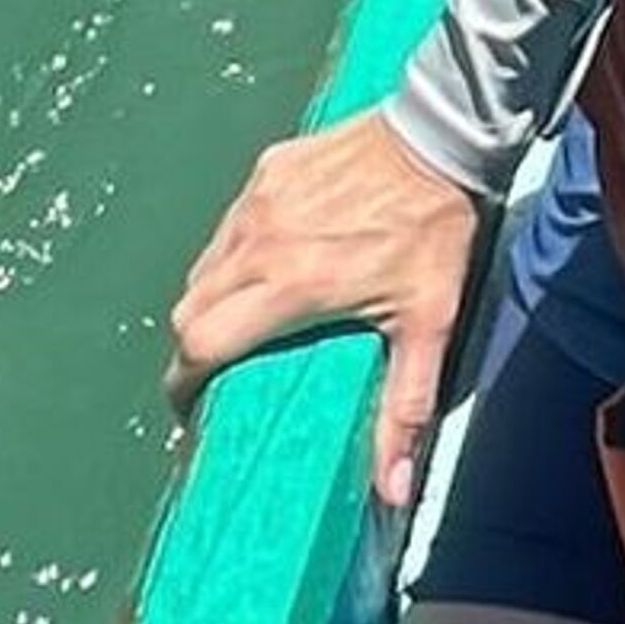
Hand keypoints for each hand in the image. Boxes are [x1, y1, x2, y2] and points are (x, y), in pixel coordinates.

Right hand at [168, 109, 480, 512]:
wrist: (441, 131)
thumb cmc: (434, 230)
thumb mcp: (428, 323)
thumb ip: (404, 408)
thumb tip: (393, 492)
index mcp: (291, 285)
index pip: (202, 345)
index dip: (183, 383)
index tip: (191, 408)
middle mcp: (260, 242)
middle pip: (188, 311)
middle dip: (192, 350)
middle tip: (214, 371)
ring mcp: (258, 200)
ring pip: (203, 267)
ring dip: (209, 302)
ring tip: (239, 323)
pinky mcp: (268, 169)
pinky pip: (229, 224)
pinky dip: (232, 254)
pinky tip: (265, 264)